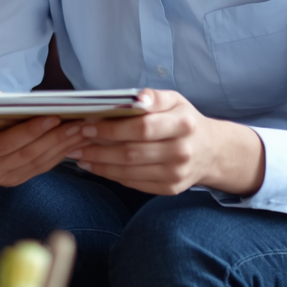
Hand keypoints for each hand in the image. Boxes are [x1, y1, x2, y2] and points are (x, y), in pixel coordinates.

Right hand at [0, 83, 80, 186]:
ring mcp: (4, 179)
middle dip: (54, 138)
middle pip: (26, 154)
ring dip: (63, 146)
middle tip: (78, 123)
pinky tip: (75, 142)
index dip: (30, 131)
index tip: (53, 117)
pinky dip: (60, 154)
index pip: (5, 143)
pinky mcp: (18, 180)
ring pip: (38, 162)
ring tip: (83, 130)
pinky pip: (42, 167)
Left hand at [67, 90, 265, 195]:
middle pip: (132, 153)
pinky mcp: (170, 189)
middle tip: (74, 143)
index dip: (111, 129)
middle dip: (97, 149)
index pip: (142, 128)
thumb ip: (152, 97)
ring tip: (79, 156)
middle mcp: (182, 151)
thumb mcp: (175, 101)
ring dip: (99, 164)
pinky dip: (111, 175)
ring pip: (129, 171)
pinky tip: (96, 167)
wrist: (212, 151)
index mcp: (183, 124)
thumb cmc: (184, 120)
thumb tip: (135, 98)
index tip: (86, 126)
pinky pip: (134, 183)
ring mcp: (177, 174)